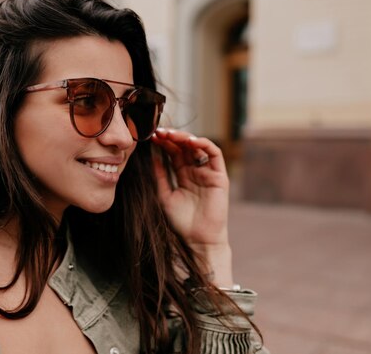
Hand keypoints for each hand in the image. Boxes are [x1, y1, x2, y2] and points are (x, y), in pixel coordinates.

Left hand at [151, 128, 232, 285]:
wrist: (197, 239)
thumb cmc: (181, 221)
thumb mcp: (164, 194)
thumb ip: (160, 175)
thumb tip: (152, 156)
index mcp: (183, 175)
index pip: (173, 153)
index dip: (163, 144)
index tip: (151, 137)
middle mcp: (196, 171)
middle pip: (184, 147)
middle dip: (172, 138)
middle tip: (159, 132)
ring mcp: (208, 172)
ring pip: (198, 147)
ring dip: (185, 138)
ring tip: (171, 135)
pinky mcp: (220, 176)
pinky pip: (214, 154)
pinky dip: (204, 144)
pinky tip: (190, 142)